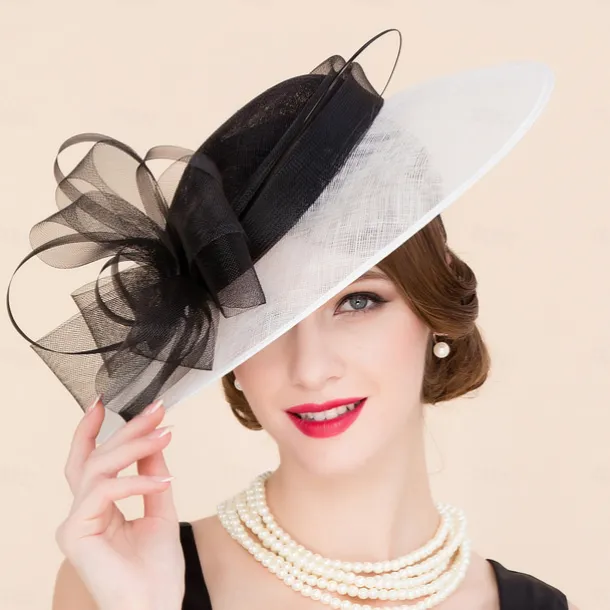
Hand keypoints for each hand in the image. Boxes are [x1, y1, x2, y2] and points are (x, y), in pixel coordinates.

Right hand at [55, 397, 184, 609]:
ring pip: (97, 468)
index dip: (93, 429)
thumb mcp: (160, 508)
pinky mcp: (75, 535)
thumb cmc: (158, 569)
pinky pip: (103, 492)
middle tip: (157, 409)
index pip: (89, 460)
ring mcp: (74, 524)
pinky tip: (164, 481)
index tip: (107, 400)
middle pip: (95, 458)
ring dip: (134, 446)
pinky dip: (135, 481)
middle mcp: (80, 512)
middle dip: (126, 428)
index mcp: (97, 507)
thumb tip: (156, 438)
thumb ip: (152, 473)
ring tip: (166, 433)